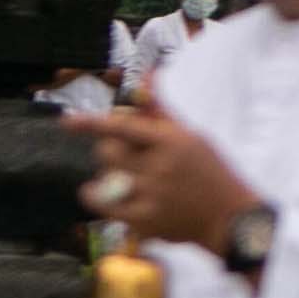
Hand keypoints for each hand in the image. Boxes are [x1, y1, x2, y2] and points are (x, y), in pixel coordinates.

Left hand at [67, 101, 260, 256]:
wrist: (230, 218)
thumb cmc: (212, 172)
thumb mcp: (192, 136)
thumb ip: (162, 110)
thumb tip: (145, 77)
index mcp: (172, 141)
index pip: (124, 127)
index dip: (92, 124)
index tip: (68, 122)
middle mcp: (160, 167)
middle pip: (108, 153)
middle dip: (108, 150)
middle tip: (119, 153)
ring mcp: (152, 195)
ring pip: (106, 178)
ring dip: (107, 174)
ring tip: (121, 175)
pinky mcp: (146, 220)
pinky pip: (106, 205)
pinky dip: (94, 197)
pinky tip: (93, 192)